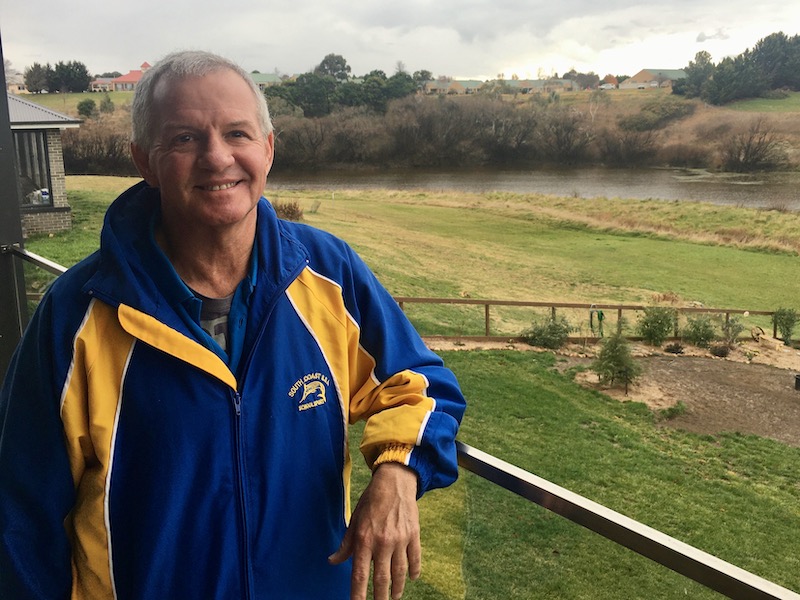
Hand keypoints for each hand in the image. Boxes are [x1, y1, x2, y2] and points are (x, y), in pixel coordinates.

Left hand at [329, 462, 420, 599]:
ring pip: (399, 572)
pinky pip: (415, 559)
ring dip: (397, 588)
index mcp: (364, 539)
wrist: (394, 482)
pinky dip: (414, 571)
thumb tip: (333, 561)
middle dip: (380, 596)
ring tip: (394, 597)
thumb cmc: (371, 501)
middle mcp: (382, 542)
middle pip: (382, 578)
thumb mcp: (354, 520)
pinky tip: (411, 578)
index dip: (358, 594)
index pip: (360, 574)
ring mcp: (400, 539)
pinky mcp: (413, 535)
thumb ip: (346, 544)